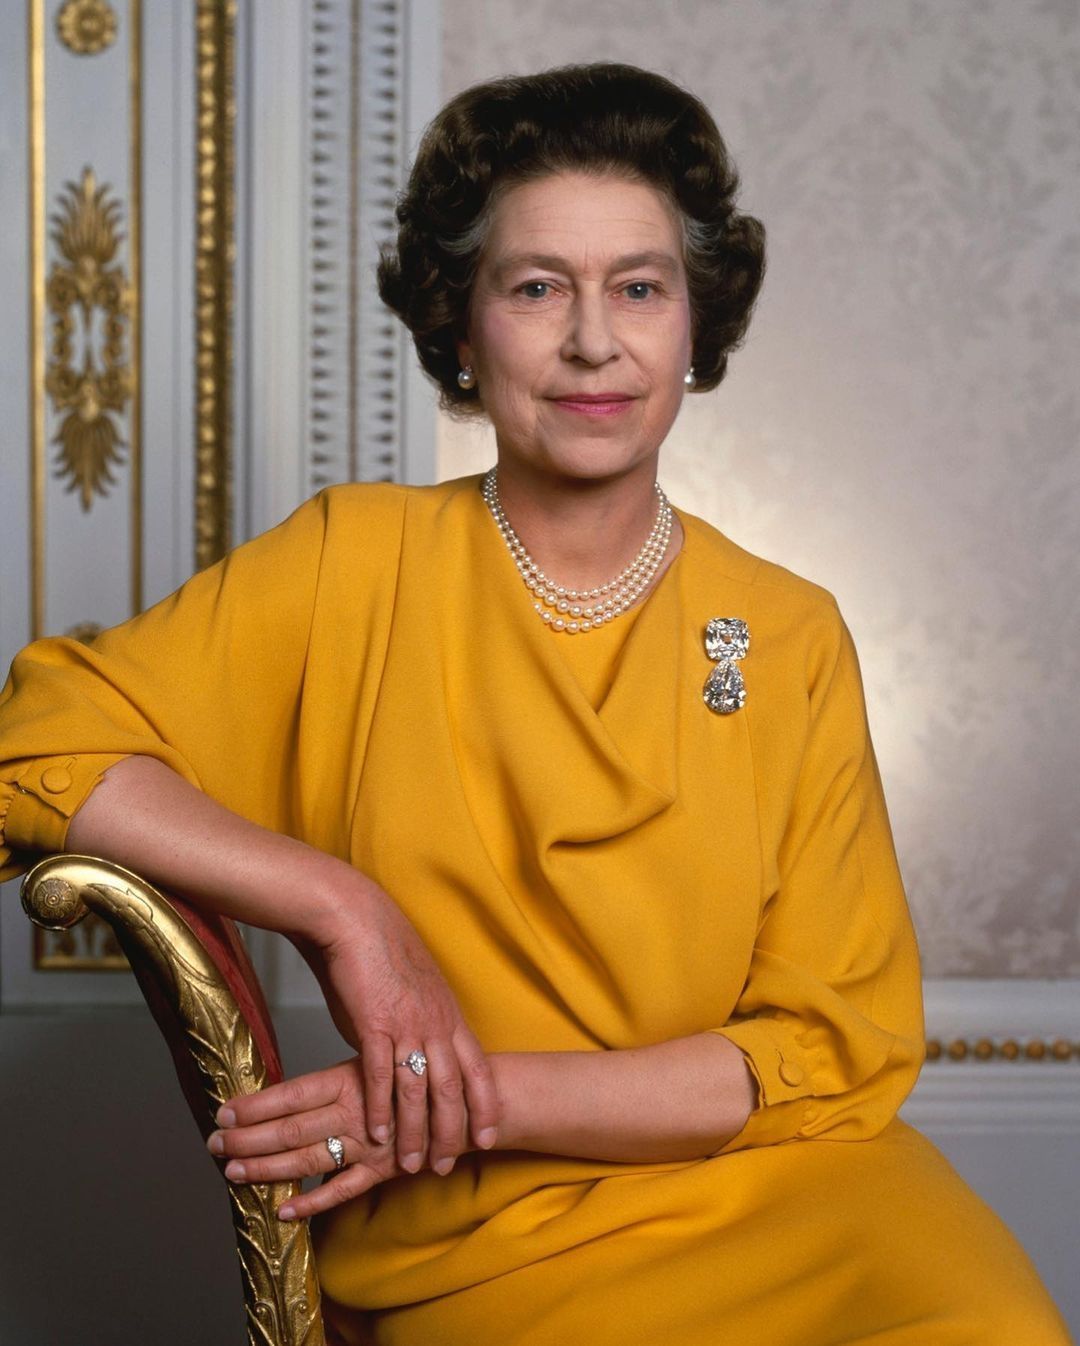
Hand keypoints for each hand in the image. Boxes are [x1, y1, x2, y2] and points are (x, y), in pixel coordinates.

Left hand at [208, 1058, 423, 1218]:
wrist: (468, 1099)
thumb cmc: (417, 1075)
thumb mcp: (378, 1061)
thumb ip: (338, 1077)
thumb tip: (291, 1088)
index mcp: (351, 1078)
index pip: (292, 1093)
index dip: (256, 1105)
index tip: (223, 1111)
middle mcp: (355, 1111)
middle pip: (292, 1128)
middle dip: (248, 1138)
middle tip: (213, 1144)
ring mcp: (369, 1144)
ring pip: (309, 1159)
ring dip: (268, 1167)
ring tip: (232, 1171)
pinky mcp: (384, 1171)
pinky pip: (343, 1190)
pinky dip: (313, 1203)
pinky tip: (284, 1211)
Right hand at [298, 877, 499, 1175]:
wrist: (355, 919)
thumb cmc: (380, 952)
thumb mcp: (415, 990)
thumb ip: (420, 1023)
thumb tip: (415, 1049)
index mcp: (448, 1014)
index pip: (477, 1069)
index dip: (484, 1106)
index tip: (488, 1136)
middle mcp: (434, 1023)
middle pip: (452, 1088)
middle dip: (452, 1131)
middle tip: (447, 1165)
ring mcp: (407, 1025)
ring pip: (418, 1090)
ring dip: (414, 1132)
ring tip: (408, 1163)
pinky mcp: (374, 1024)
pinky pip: (381, 1076)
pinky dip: (380, 1109)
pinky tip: (376, 1134)